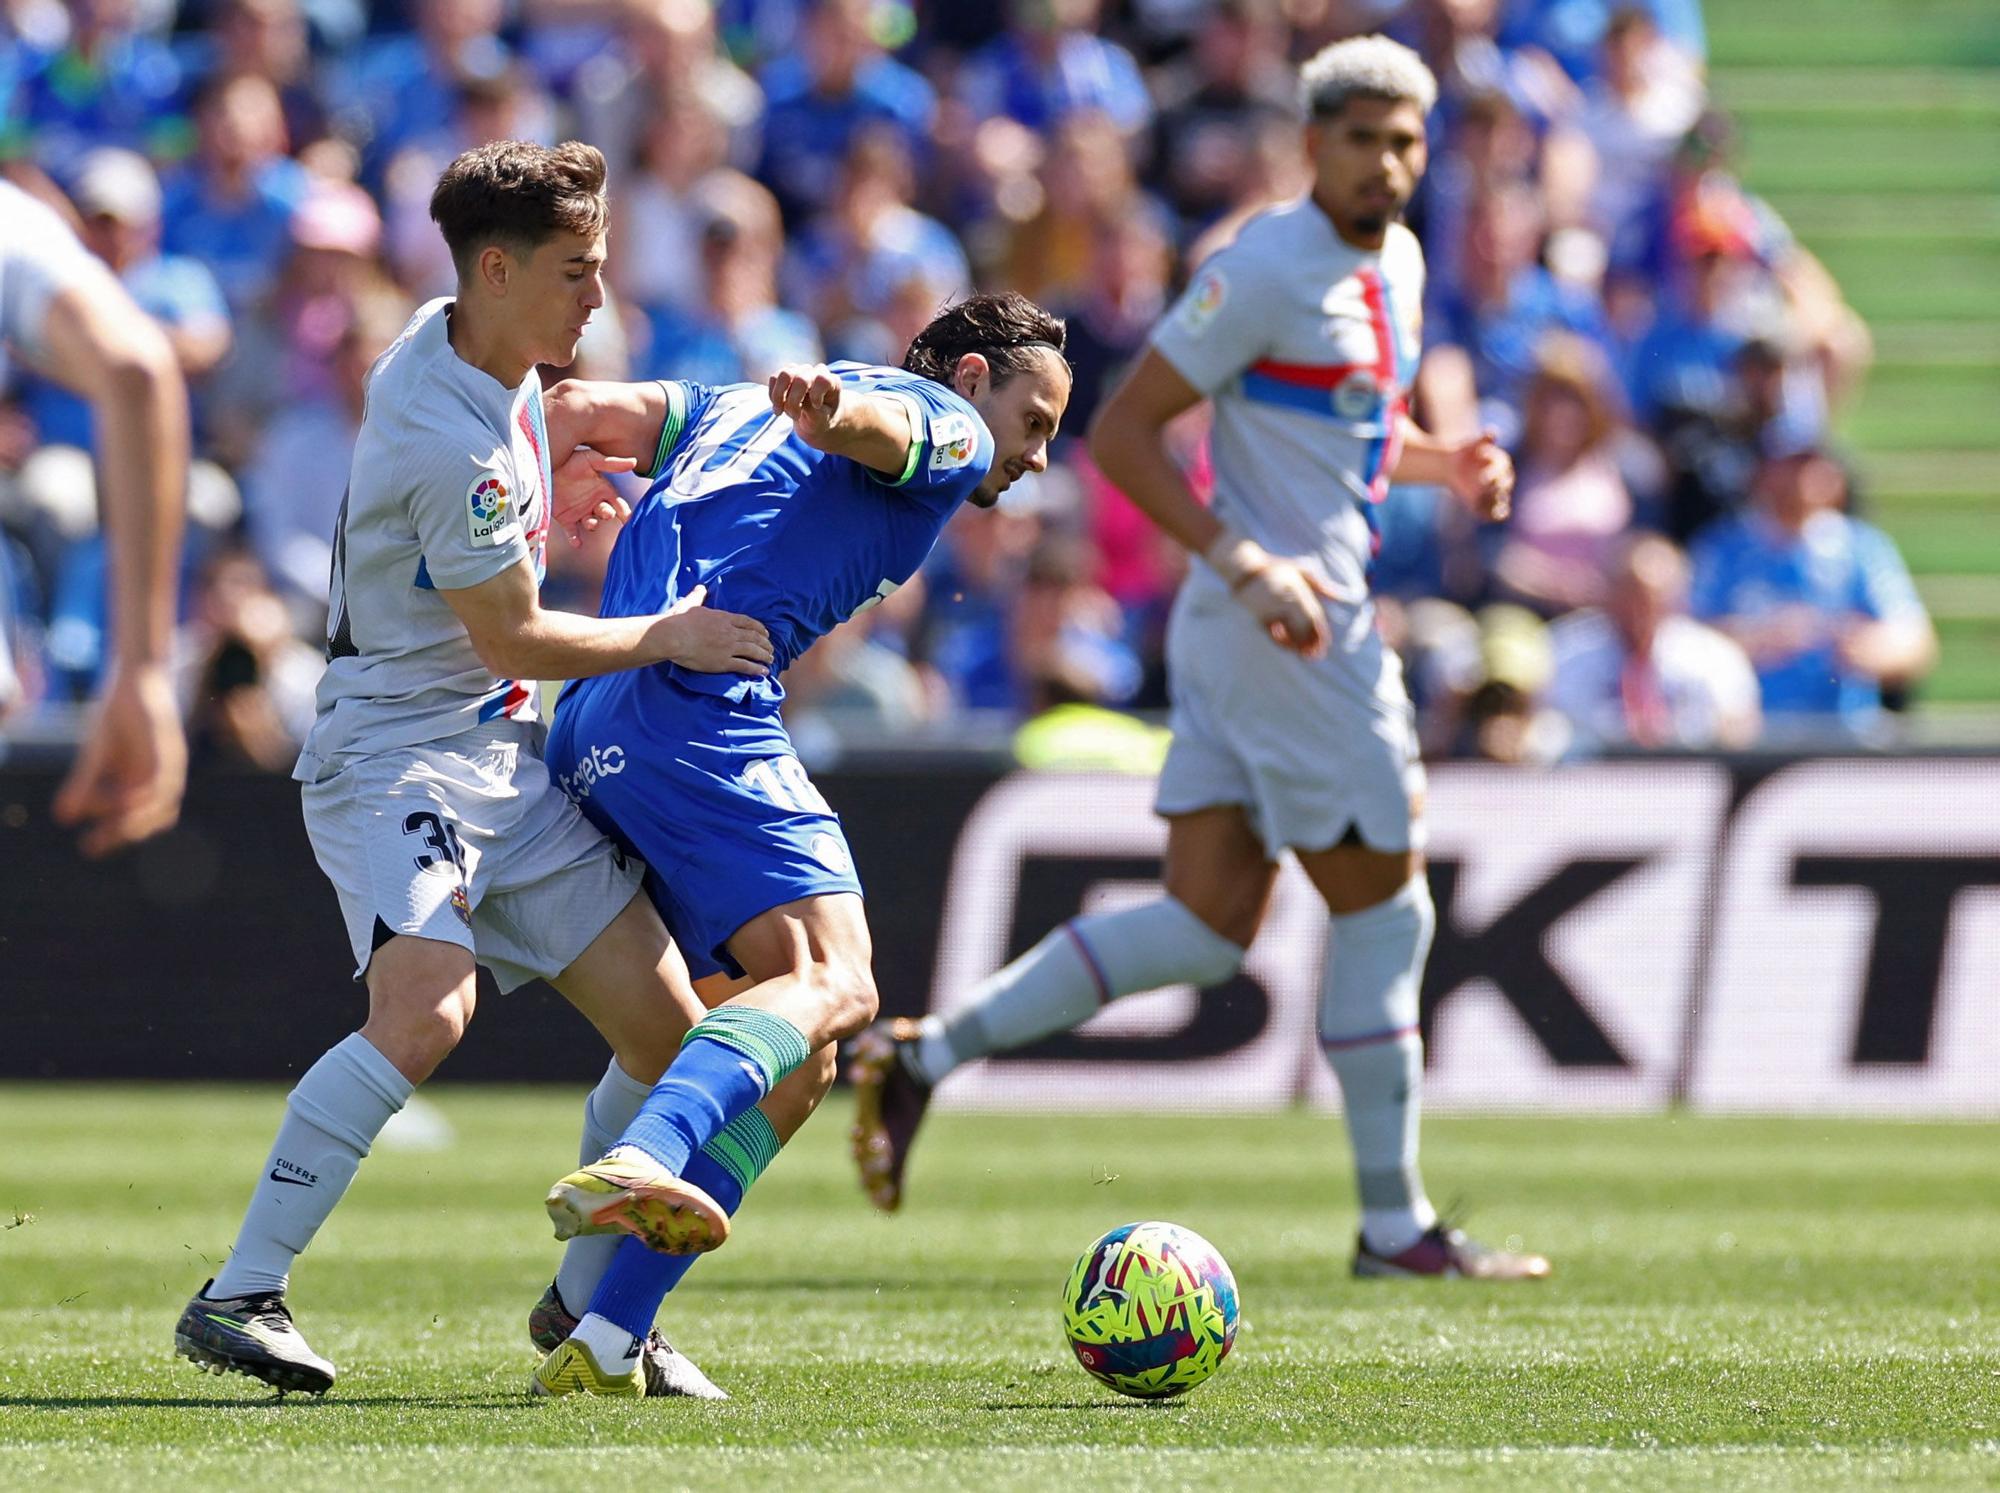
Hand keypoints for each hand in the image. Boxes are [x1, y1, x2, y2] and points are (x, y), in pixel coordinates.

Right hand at [52, 660, 186, 857]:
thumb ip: (83, 784)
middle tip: (93, 847)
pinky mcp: (169, 752)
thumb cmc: (118, 717)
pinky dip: (143, 796)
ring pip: (157, 804)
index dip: (113, 835)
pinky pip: (158, 781)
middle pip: (149, 818)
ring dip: (134, 820)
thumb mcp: (96, 754)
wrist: (137, 681)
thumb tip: (63, 817)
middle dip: (121, 834)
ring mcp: (169, 766)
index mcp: (146, 783)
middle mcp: (162, 779)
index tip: (88, 847)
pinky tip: (122, 804)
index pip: (134, 818)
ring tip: (109, 832)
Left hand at [552, 447, 634, 548]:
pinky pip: (572, 532)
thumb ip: (611, 464)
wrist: (543, 465)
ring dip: (593, 525)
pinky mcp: (565, 518)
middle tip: (606, 512)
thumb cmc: (569, 459)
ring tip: (590, 522)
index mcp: (602, 490)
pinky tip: (577, 543)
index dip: (625, 511)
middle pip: (606, 514)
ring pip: (591, 523)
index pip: (618, 504)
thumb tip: (634, 461)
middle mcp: (593, 502)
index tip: (629, 518)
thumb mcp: (591, 459)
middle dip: (608, 514)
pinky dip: (575, 539)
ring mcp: (580, 511)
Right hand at [650, 584, 774, 676]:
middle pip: (754, 637)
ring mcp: (728, 647)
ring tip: (771, 659)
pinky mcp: (723, 662)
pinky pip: (745, 666)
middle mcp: (730, 632)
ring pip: (753, 651)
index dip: (758, 628)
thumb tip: (700, 587)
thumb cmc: (678, 621)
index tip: (765, 632)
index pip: (747, 622)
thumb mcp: (690, 604)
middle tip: (771, 647)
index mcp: (723, 618)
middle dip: (765, 643)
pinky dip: (756, 669)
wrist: (673, 636)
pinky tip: (764, 672)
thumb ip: (698, 596)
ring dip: (764, 655)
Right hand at [767, 363, 843, 449]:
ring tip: (780, 412)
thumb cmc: (822, 419)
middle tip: (794, 417)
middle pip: (800, 378)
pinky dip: (773, 394)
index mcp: (832, 382)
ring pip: (784, 374)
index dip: (816, 395)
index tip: (816, 407)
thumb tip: (796, 400)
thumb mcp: (822, 421)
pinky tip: (778, 406)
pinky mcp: (788, 373)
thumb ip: (813, 411)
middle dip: (793, 401)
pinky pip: (774, 378)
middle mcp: (817, 372)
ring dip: (779, 396)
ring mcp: (801, 371)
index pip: (822, 380)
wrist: (817, 419)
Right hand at [1204, 532, 1349, 658]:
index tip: (1325, 644)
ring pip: (1286, 631)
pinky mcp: (1257, 615)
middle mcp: (1284, 599)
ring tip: (1303, 655)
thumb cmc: (1275, 567)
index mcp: (1296, 589)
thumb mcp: (1300, 570)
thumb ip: (1320, 584)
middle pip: (1301, 626)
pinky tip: (1287, 647)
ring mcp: (1270, 608)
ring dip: (1296, 645)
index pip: (1312, 615)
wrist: (1245, 568)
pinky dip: (1279, 640)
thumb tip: (1338, 596)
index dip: (1320, 631)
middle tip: (1316, 655)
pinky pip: (1270, 632)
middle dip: (1310, 642)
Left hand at [1447, 430, 1513, 520]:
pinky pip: (1494, 512)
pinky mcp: (1487, 502)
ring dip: (1497, 505)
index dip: (1494, 475)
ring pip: (1501, 500)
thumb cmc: (1465, 453)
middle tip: (1482, 494)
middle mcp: (1502, 478)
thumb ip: (1483, 439)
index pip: (1500, 470)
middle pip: (1502, 486)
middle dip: (1494, 490)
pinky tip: (1490, 516)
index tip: (1483, 479)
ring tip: (1492, 509)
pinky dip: (1494, 515)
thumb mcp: (1471, 445)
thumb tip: (1493, 432)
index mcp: (1502, 463)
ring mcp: (1496, 491)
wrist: (1453, 465)